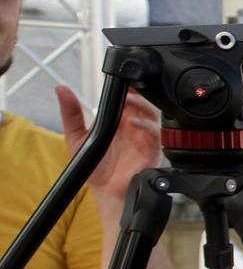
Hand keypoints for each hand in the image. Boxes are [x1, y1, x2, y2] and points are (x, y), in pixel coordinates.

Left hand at [55, 85, 161, 207]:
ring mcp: (144, 138)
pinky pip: (155, 134)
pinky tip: (132, 123)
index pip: (128, 97)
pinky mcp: (151, 151)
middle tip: (125, 85)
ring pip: (152, 113)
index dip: (126, 85)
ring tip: (128, 100)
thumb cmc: (96, 167)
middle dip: (137, 91)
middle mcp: (134, 127)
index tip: (117, 76)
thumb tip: (61, 89)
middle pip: (143, 101)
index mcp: (119, 121)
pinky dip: (146, 126)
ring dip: (143, 105)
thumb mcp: (76, 136)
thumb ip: (71, 113)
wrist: (106, 192)